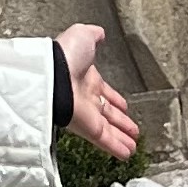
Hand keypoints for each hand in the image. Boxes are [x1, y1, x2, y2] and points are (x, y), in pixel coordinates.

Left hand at [56, 25, 138, 162]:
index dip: (115, 98)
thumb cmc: (65, 55)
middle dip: (121, 121)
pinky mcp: (88, 128)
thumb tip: (100, 32)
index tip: (124, 105)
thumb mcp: (82, 36)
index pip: (103, 91)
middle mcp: (86, 97)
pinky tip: (128, 154)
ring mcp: (87, 114)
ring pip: (108, 129)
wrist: (53, 74)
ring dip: (122, 138)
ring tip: (134, 145)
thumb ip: (93, 35)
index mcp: (86, 77)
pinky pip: (105, 140)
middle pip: (107, 113)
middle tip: (132, 130)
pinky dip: (117, 148)